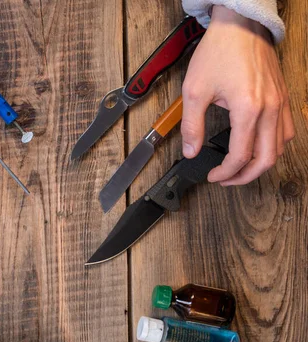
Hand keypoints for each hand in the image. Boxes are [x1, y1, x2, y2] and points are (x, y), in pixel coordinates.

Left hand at [181, 5, 293, 185]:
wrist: (239, 26)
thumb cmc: (219, 52)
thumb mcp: (194, 90)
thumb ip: (191, 125)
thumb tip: (190, 151)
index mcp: (248, 110)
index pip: (240, 156)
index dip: (225, 172)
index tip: (213, 176)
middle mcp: (270, 109)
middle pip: (266, 159)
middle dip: (245, 176)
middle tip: (227, 179)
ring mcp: (280, 103)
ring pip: (280, 147)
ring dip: (261, 163)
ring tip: (240, 168)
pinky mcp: (283, 97)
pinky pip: (285, 130)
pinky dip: (273, 146)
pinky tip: (257, 146)